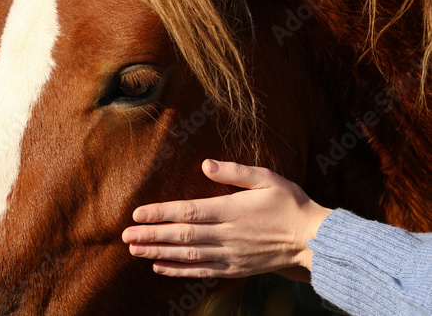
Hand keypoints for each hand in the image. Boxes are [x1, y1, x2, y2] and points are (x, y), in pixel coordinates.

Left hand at [122, 160, 331, 278]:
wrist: (312, 239)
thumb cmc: (290, 204)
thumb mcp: (267, 178)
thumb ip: (235, 171)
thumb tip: (204, 164)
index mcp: (232, 210)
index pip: (188, 211)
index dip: (160, 213)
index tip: (137, 214)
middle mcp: (227, 234)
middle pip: (182, 235)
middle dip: (151, 235)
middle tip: (125, 236)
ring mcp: (230, 254)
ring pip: (187, 255)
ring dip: (158, 252)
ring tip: (134, 250)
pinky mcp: (234, 269)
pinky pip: (201, 271)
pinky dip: (178, 270)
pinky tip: (159, 266)